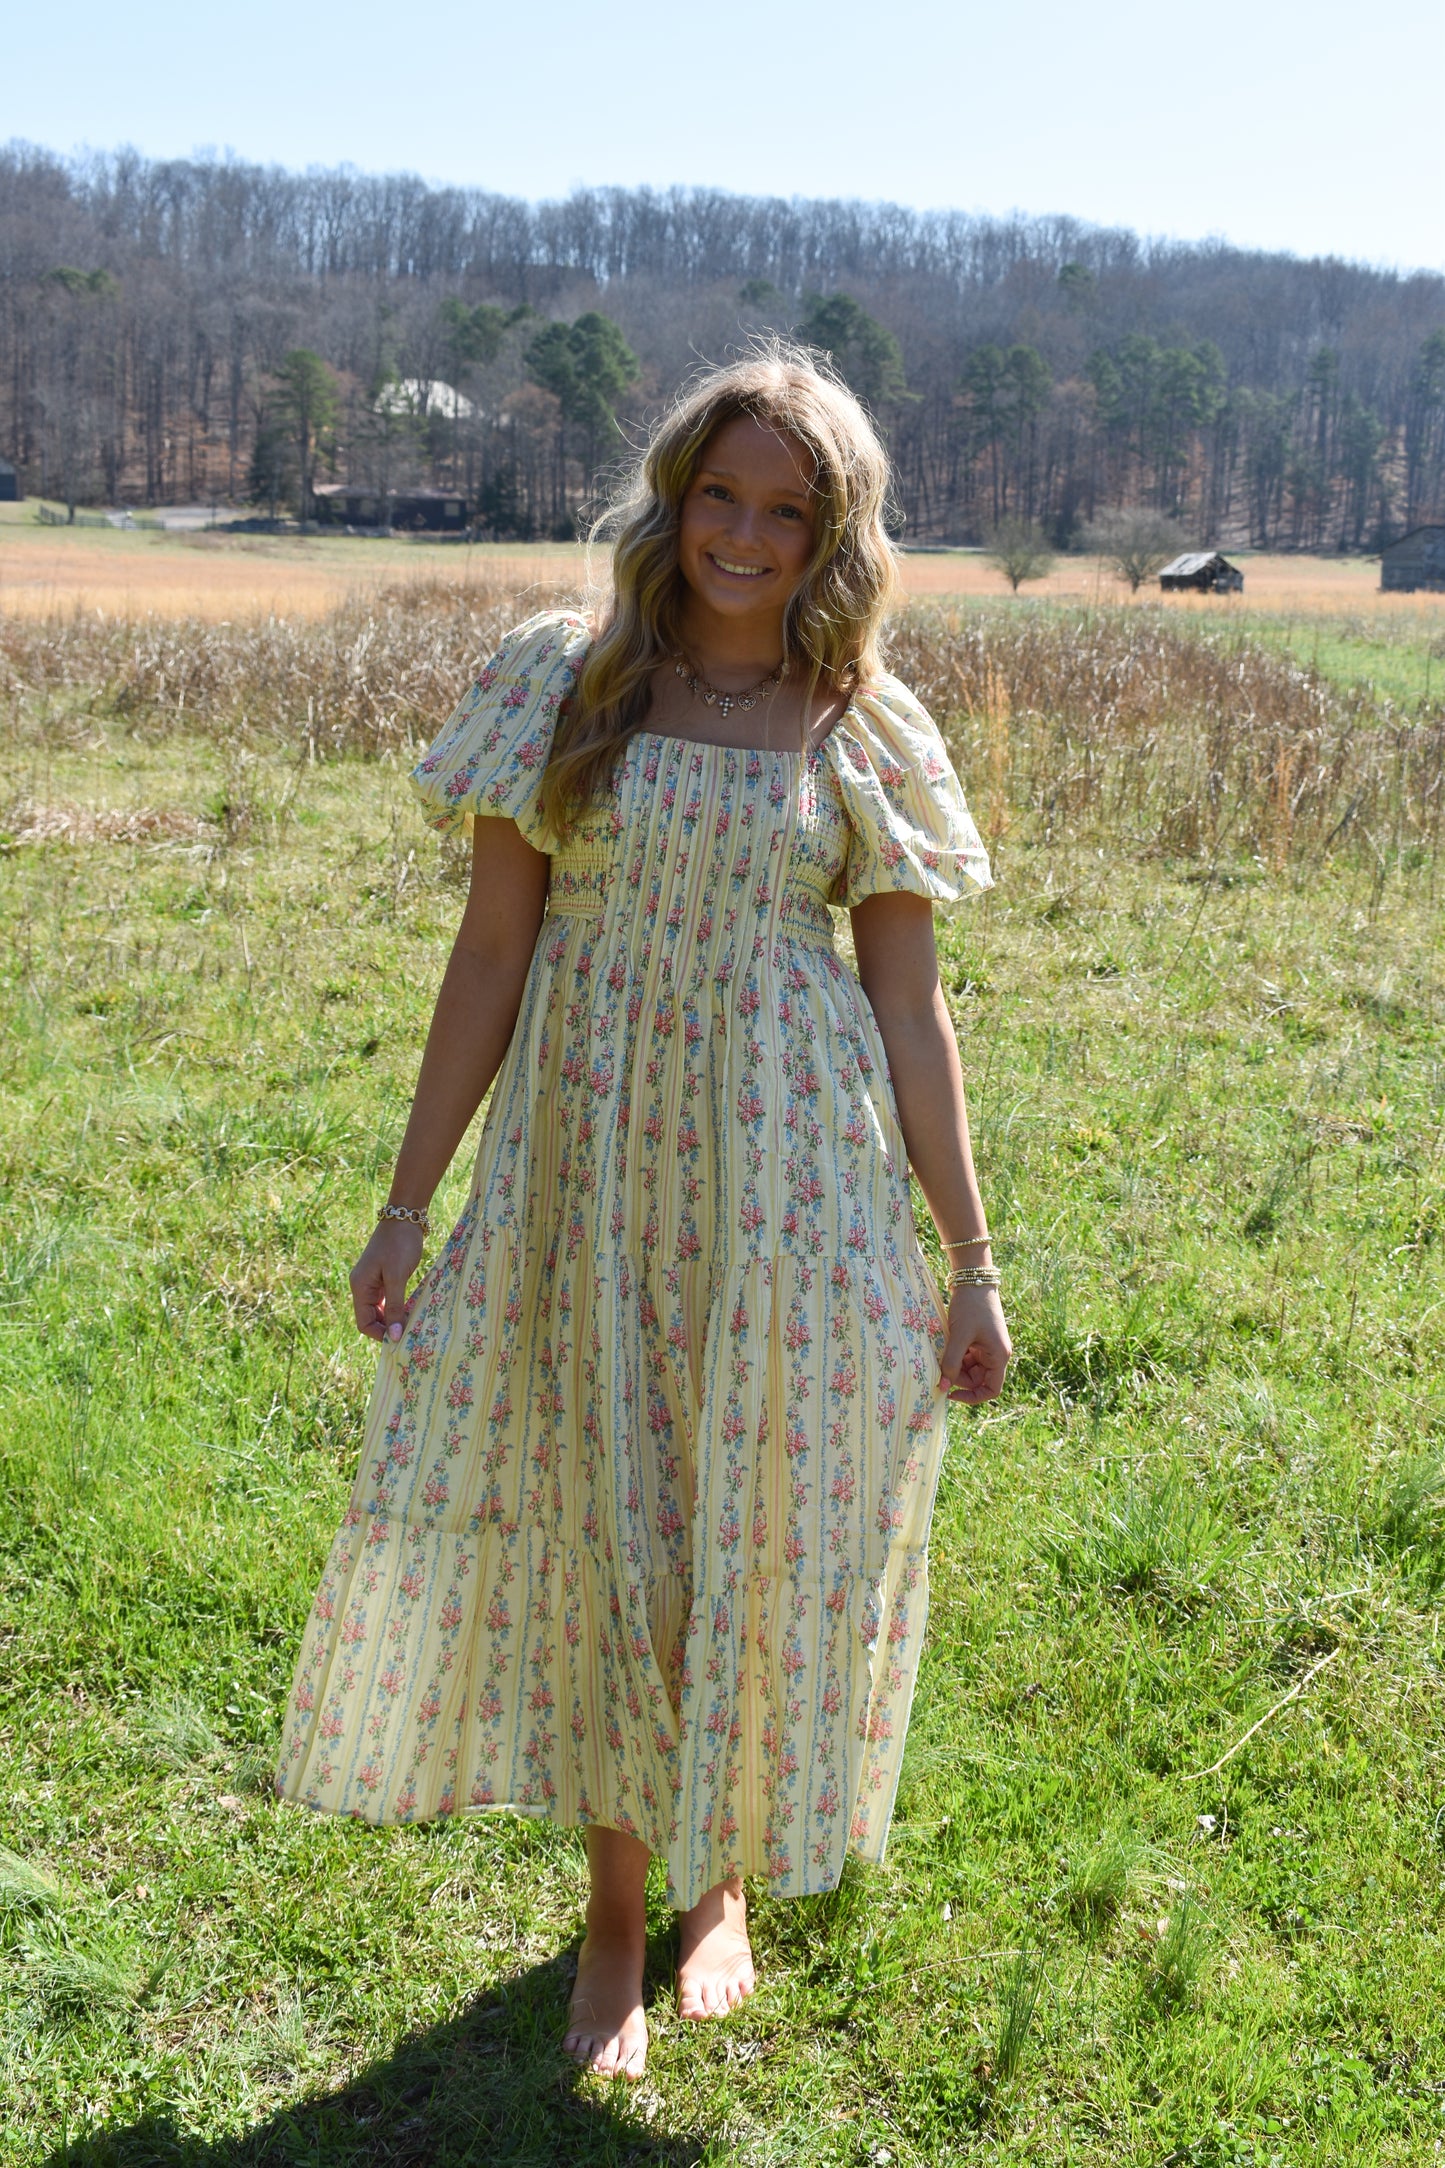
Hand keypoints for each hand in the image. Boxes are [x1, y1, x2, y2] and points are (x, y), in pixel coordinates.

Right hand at [350, 1219, 424, 1342]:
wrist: (405, 1217)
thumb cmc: (399, 1244)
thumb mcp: (397, 1276)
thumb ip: (394, 1306)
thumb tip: (393, 1336)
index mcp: (360, 1287)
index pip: (363, 1322)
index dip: (379, 1335)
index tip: (400, 1340)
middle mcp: (363, 1286)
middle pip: (371, 1318)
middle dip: (388, 1329)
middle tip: (410, 1335)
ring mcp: (373, 1282)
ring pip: (380, 1311)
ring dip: (394, 1319)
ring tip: (412, 1326)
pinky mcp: (384, 1277)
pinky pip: (388, 1301)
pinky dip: (398, 1309)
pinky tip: (411, 1312)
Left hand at [938, 1285, 1010, 1404]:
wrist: (973, 1279)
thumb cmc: (970, 1307)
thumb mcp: (959, 1336)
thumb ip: (951, 1363)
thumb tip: (943, 1388)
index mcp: (999, 1356)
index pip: (991, 1390)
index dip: (972, 1397)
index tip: (951, 1394)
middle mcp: (997, 1354)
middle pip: (978, 1380)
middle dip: (959, 1378)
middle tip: (940, 1370)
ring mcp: (988, 1347)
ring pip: (971, 1369)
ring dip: (956, 1366)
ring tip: (942, 1354)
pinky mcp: (979, 1340)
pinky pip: (967, 1357)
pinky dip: (956, 1356)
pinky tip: (945, 1347)